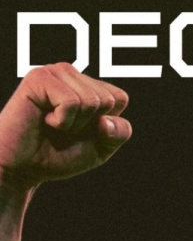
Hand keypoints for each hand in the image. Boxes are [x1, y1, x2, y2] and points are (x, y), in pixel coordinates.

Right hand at [0, 63, 130, 191]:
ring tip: (54, 125)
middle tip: (64, 129)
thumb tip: (106, 119)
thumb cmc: (59, 155)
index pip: (120, 97)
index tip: (84, 132)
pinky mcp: (39, 77)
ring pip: (91, 101)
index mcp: (87, 87)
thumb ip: (119, 133)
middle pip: (107, 100)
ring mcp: (55, 73)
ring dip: (74, 125)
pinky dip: (62, 121)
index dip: (108, 124)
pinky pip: (71, 102)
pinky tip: (45, 120)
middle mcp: (72, 75)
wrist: (25, 167)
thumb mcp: (100, 149)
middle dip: (90, 125)